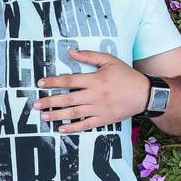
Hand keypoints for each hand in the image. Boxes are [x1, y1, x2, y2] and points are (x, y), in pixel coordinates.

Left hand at [34, 49, 148, 132]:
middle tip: (36, 104)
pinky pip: (85, 125)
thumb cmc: (126, 76)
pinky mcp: (103, 119)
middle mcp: (95, 95)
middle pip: (68, 98)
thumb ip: (89, 56)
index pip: (69, 80)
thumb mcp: (109, 60)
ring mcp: (99, 109)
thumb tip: (70, 51)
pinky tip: (61, 129)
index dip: (53, 82)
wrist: (144, 94)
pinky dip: (73, 128)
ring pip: (74, 113)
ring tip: (44, 117)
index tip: (40, 84)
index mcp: (95, 79)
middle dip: (50, 101)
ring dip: (57, 115)